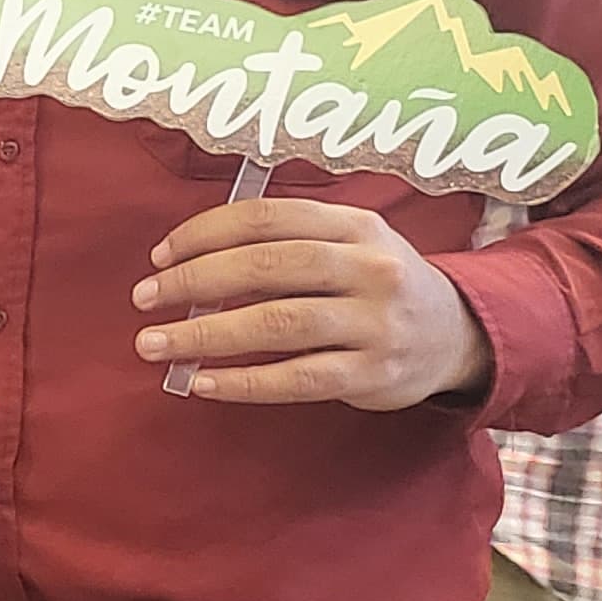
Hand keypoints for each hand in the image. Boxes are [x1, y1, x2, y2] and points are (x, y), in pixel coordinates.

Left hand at [134, 196, 491, 409]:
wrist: (457, 335)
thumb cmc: (374, 285)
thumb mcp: (348, 244)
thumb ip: (284, 243)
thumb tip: (189, 263)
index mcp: (355, 225)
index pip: (265, 218)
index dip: (203, 233)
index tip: (160, 257)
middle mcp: (369, 267)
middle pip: (265, 267)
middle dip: (193, 282)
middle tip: (144, 299)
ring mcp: (374, 322)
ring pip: (275, 324)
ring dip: (204, 335)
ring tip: (154, 344)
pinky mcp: (371, 374)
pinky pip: (295, 378)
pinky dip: (242, 382)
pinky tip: (201, 382)